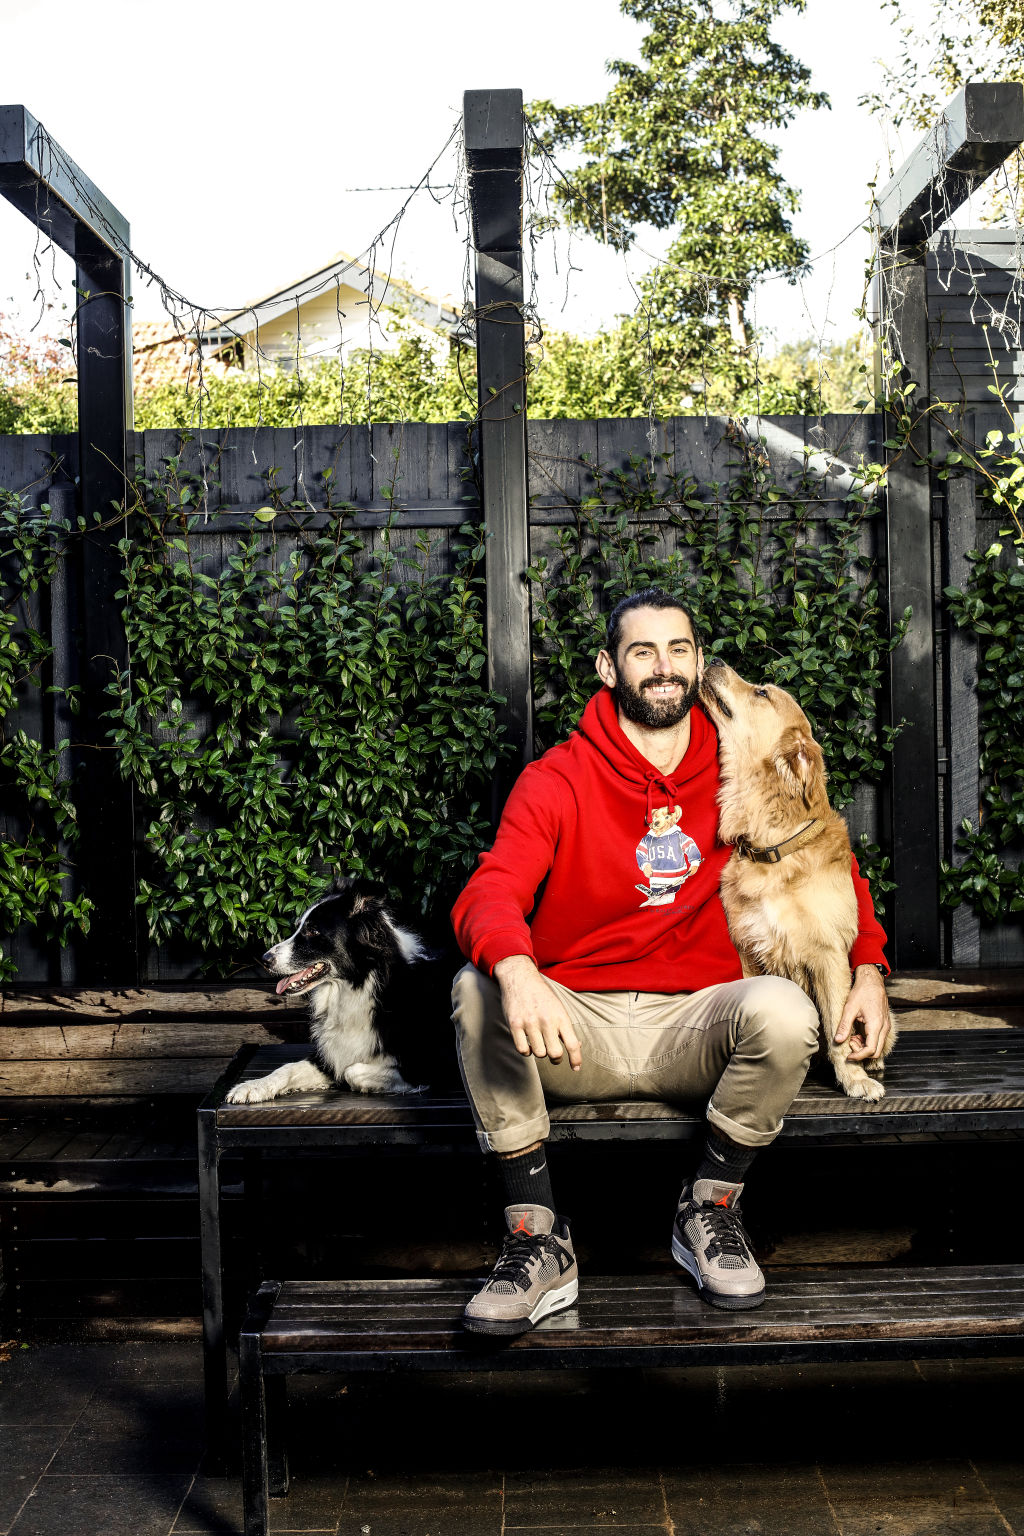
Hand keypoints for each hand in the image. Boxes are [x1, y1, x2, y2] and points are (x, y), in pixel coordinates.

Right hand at [493, 955, 581, 1069]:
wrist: (520, 977)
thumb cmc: (541, 994)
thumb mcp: (558, 1006)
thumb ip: (565, 1026)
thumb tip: (577, 1045)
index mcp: (561, 1016)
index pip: (572, 1044)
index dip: (576, 1059)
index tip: (576, 1068)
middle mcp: (547, 1020)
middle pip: (555, 1054)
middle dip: (556, 1059)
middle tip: (554, 1055)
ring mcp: (530, 1023)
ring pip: (539, 1053)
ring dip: (540, 1052)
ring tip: (538, 1043)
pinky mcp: (515, 1024)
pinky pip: (522, 1049)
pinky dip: (526, 1051)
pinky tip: (528, 1044)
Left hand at [835, 965, 890, 1060]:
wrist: (872, 981)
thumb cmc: (862, 992)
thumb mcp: (850, 1008)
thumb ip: (844, 1026)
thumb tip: (838, 1040)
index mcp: (876, 1025)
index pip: (871, 1050)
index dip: (859, 1056)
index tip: (848, 1056)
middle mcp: (884, 1028)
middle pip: (876, 1052)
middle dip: (862, 1052)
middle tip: (849, 1043)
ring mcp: (886, 1026)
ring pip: (877, 1046)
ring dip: (864, 1046)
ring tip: (852, 1036)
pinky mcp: (884, 1024)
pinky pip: (878, 1039)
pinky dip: (867, 1040)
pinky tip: (857, 1033)